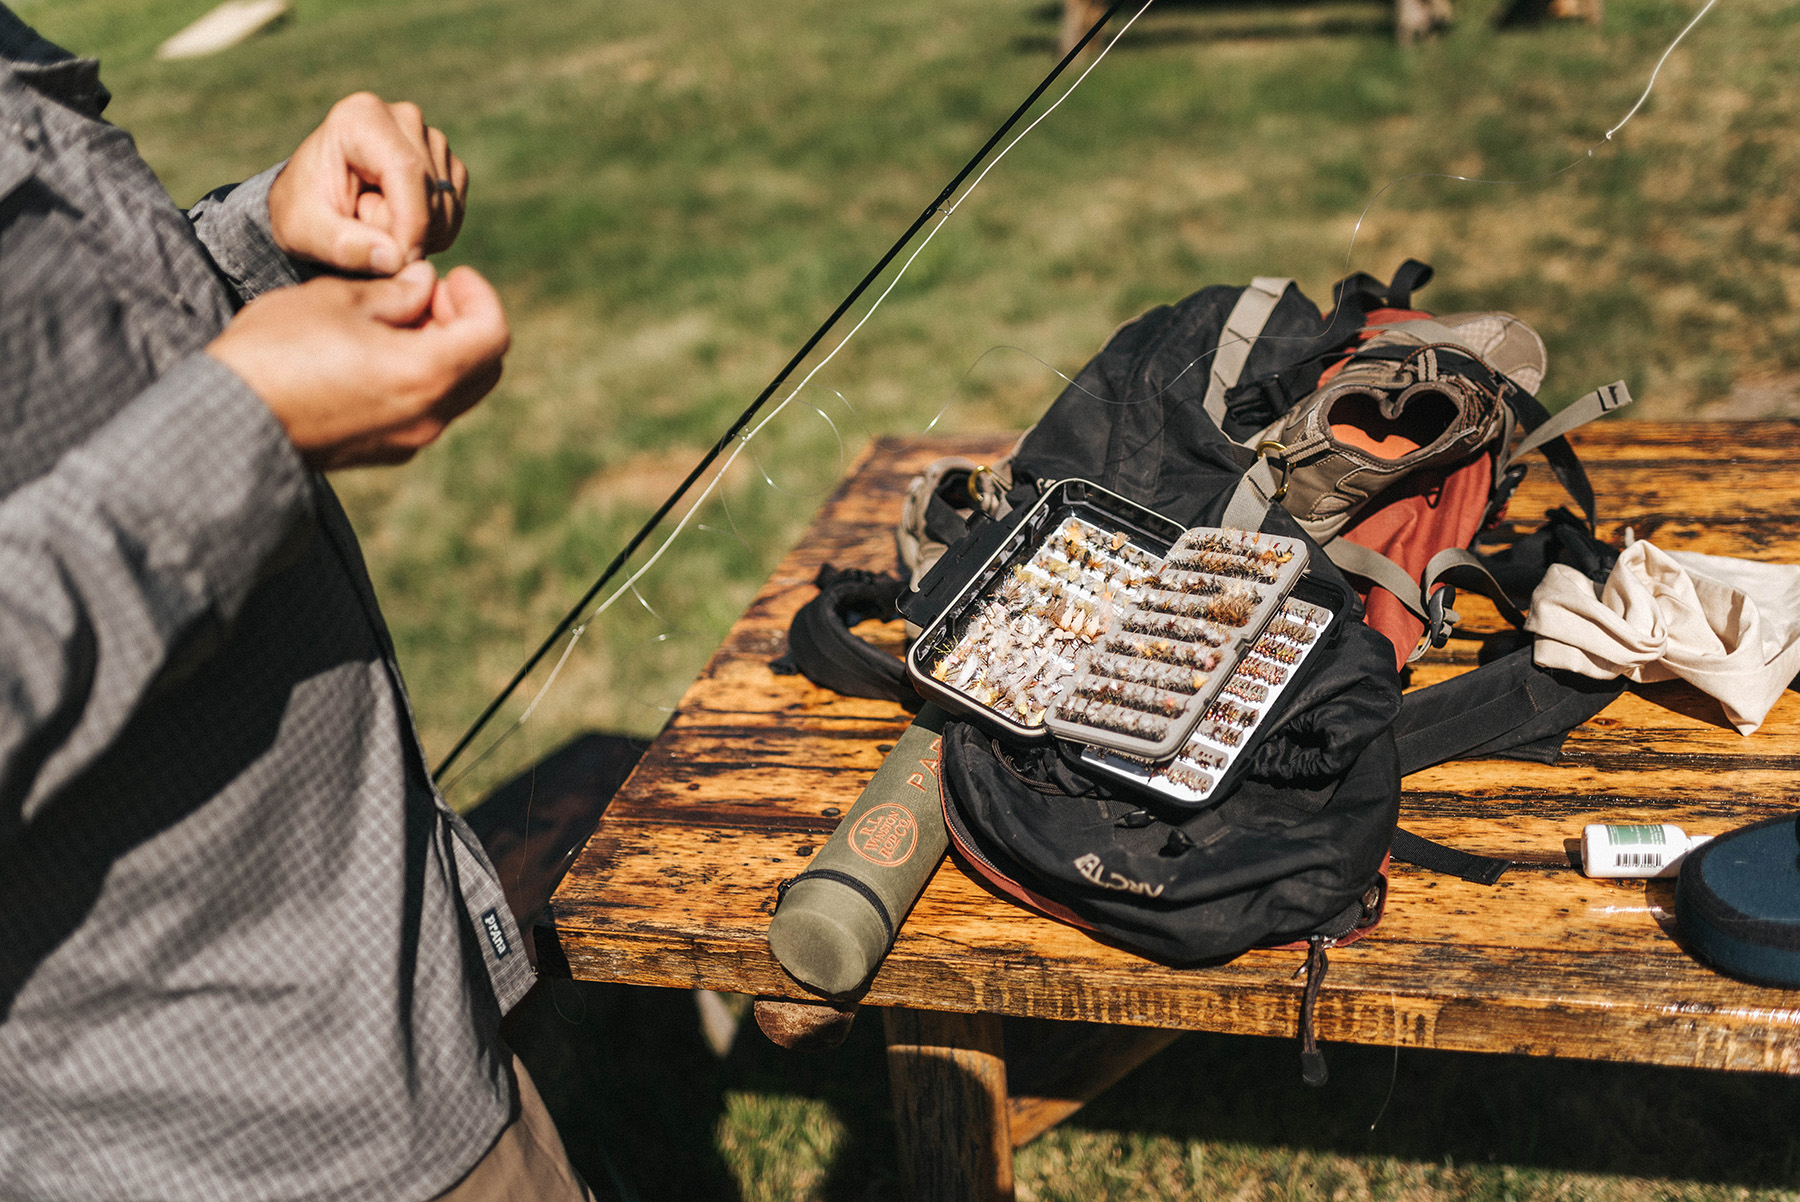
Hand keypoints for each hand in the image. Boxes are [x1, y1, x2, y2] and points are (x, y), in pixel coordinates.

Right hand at [206, 261, 509, 469]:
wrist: (228, 420)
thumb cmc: (277, 350)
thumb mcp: (336, 300)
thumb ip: (394, 291)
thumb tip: (424, 284)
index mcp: (425, 374)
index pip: (492, 335)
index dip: (479, 297)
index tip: (450, 275)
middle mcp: (428, 416)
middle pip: (483, 367)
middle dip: (465, 322)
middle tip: (424, 293)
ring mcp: (408, 441)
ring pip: (456, 391)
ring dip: (444, 350)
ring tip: (395, 317)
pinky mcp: (384, 451)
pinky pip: (425, 410)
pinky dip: (421, 376)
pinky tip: (378, 351)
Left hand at [267, 92, 467, 275]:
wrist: (314, 201)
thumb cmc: (304, 211)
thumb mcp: (305, 232)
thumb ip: (343, 246)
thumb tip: (396, 260)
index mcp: (362, 117)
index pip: (406, 170)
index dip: (410, 223)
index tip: (399, 263)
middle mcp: (404, 118)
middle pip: (430, 192)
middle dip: (405, 231)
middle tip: (362, 234)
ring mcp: (431, 139)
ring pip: (447, 207)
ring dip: (418, 235)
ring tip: (375, 227)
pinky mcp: (447, 164)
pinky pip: (454, 213)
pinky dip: (432, 234)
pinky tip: (398, 229)